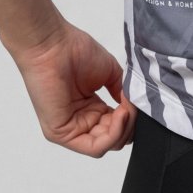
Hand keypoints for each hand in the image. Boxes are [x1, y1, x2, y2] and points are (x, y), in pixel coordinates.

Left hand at [8, 19, 137, 155]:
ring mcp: (71, 129)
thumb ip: (122, 93)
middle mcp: (81, 121)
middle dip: (129, 124)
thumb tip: (135, 106)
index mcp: (91, 108)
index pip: (117, 126)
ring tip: (126, 109)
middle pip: (114, 138)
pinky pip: (94, 147)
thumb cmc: (75, 52)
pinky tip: (120, 114)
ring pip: (106, 145)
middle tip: (133, 106)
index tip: (139, 101)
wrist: (53, 45)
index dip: (131, 117)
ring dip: (123, 128)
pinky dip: (113, 134)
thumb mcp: (110, 73)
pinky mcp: (62, 134)